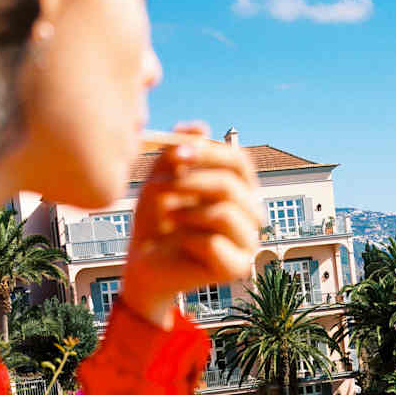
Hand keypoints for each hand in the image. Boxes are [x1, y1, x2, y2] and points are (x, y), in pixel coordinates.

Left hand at [121, 122, 259, 326]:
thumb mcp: (160, 180)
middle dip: (192, 181)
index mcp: (240, 191)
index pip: (239, 162)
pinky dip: (188, 238)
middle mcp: (251, 215)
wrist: (144, 265)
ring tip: (170, 217)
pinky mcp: (237, 268)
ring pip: (225, 213)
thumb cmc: (156, 222)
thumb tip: (200, 126)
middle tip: (160, 186)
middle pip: (233, 185)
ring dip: (188, 211)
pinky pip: (214, 242)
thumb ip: (176, 153)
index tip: (177, 154)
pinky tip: (178, 243)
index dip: (210, 152)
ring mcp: (248, 243)